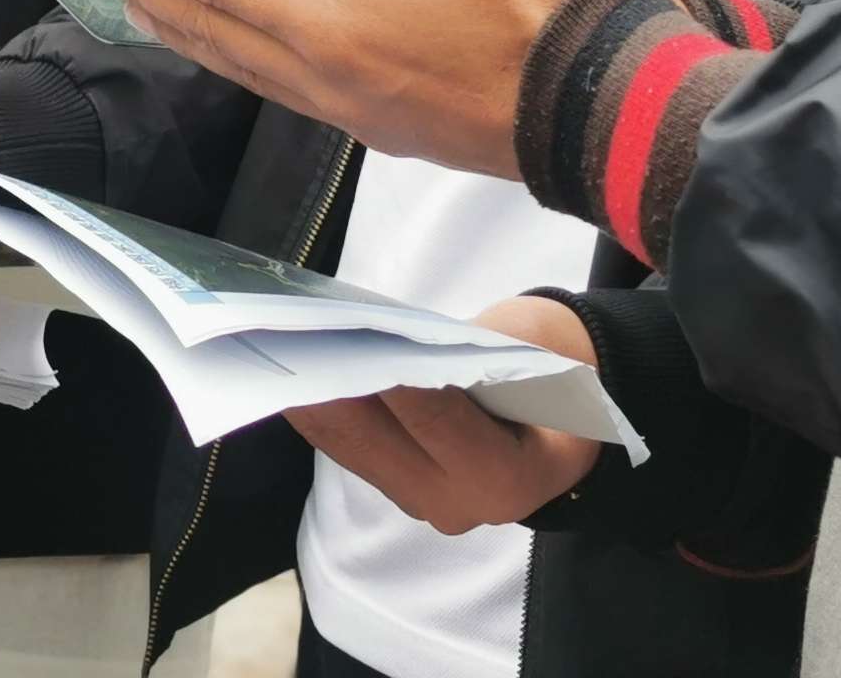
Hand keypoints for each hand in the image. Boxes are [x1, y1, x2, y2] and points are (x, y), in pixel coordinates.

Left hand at [73, 0, 614, 177]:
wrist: (622, 115)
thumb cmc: (554, 16)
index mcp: (336, 29)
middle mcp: (331, 82)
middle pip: (214, 30)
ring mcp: (360, 112)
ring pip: (245, 65)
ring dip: (187, 23)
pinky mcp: (394, 125)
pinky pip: (285, 83)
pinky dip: (241, 50)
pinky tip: (247, 36)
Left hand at [284, 295, 601, 533]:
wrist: (572, 416)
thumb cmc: (559, 368)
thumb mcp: (532, 348)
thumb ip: (471, 350)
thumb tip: (397, 338)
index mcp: (507, 477)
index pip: (436, 422)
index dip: (389, 382)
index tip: (342, 344)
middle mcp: (457, 502)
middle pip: (376, 442)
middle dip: (327, 390)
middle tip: (282, 341)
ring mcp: (422, 500)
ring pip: (351, 448)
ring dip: (309, 399)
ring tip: (267, 351)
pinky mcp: (397, 485)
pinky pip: (350, 447)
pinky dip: (320, 408)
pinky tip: (286, 370)